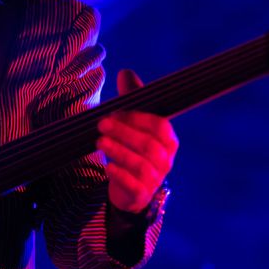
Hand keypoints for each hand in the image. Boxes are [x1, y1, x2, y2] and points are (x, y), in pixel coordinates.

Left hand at [96, 69, 178, 212]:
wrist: (130, 189)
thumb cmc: (133, 150)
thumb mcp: (132, 125)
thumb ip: (131, 100)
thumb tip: (126, 73)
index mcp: (168, 141)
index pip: (160, 126)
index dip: (138, 118)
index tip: (115, 112)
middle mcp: (166, 160)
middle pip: (148, 145)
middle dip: (124, 132)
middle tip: (102, 124)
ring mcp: (155, 179)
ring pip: (140, 165)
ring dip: (119, 151)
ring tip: (100, 142)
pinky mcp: (142, 195)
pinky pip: (134, 186)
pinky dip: (120, 175)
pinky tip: (107, 167)